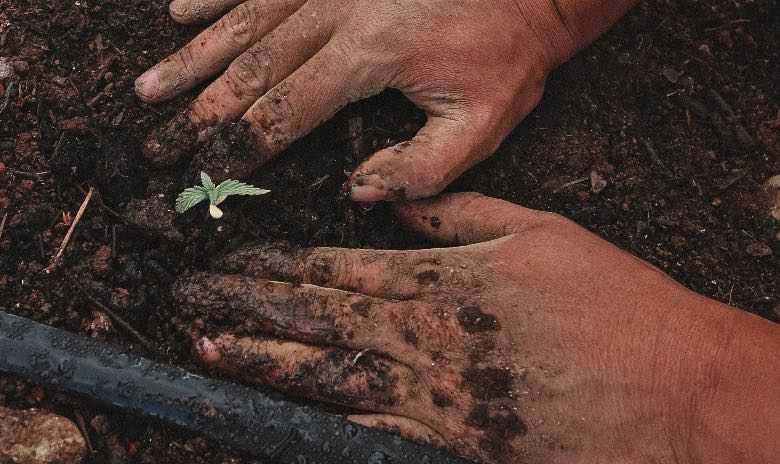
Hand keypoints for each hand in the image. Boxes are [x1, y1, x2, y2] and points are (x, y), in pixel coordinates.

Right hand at [136, 0, 575, 199]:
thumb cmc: (508, 55)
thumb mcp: (483, 124)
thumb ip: (420, 169)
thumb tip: (356, 190)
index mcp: (369, 56)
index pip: (286, 111)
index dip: (238, 145)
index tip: (199, 171)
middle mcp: (336, 10)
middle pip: (249, 68)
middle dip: (198, 111)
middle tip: (155, 142)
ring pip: (243, 21)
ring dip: (192, 58)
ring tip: (149, 88)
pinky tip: (179, 11)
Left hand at [174, 193, 779, 462]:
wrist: (670, 388)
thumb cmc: (610, 301)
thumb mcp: (538, 230)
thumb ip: (457, 214)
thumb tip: (394, 202)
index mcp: (446, 282)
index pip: (342, 269)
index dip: (280, 266)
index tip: (234, 261)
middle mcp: (430, 337)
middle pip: (321, 320)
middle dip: (250, 308)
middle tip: (192, 301)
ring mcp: (438, 395)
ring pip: (331, 374)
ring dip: (264, 360)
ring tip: (210, 347)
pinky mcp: (456, 441)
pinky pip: (373, 428)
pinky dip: (321, 415)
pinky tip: (280, 407)